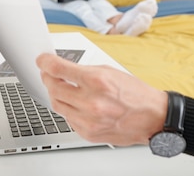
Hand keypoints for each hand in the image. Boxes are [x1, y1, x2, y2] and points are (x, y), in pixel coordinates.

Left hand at [37, 53, 167, 145]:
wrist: (151, 117)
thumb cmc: (135, 93)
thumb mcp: (110, 72)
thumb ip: (84, 71)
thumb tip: (63, 69)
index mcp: (97, 81)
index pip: (59, 69)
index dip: (45, 63)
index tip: (42, 60)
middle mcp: (91, 102)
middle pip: (53, 88)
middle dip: (48, 78)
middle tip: (48, 73)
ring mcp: (88, 120)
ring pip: (57, 105)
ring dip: (55, 94)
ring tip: (60, 87)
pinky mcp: (88, 133)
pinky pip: (68, 119)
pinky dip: (69, 110)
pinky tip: (76, 104)